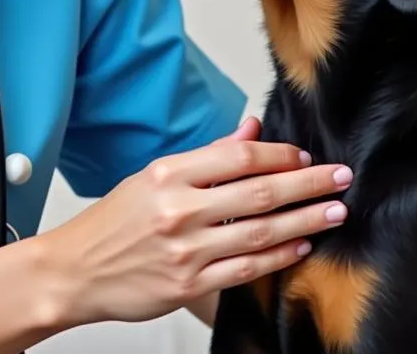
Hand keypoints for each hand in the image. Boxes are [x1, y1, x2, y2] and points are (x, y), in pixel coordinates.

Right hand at [40, 116, 351, 326]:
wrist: (77, 269)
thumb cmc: (114, 222)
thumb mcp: (152, 177)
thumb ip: (206, 156)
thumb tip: (250, 131)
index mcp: (166, 174)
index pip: (237, 157)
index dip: (278, 155)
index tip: (304, 155)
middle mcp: (178, 209)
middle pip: (259, 192)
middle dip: (307, 184)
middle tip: (339, 178)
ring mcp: (186, 249)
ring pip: (261, 232)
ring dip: (305, 221)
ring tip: (334, 212)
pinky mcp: (190, 284)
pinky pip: (247, 269)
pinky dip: (278, 256)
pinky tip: (300, 246)